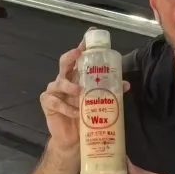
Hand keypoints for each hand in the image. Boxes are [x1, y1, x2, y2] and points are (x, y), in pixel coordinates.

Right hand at [39, 35, 129, 156]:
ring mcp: (54, 91)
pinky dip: (67, 107)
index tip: (89, 34)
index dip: (83, 45)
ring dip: (70, 86)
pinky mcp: (48, 103)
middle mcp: (64, 80)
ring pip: (59, 82)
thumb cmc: (85, 117)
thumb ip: (110, 92)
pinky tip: (75, 113)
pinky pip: (55, 102)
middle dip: (71, 56)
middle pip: (64, 63)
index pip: (79, 58)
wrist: (73, 140)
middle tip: (78, 53)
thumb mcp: (97, 102)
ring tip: (80, 92)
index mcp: (76, 76)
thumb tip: (126, 84)